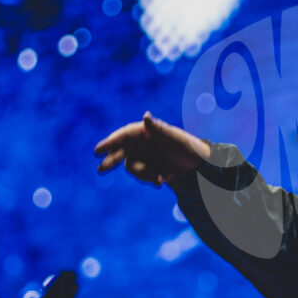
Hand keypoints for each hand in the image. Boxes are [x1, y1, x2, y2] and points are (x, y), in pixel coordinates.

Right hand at [95, 112, 210, 186]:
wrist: (199, 164)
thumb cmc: (187, 145)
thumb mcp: (173, 137)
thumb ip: (158, 128)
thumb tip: (145, 116)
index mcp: (145, 132)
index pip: (124, 135)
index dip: (110, 142)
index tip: (98, 150)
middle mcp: (141, 143)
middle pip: (120, 151)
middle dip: (111, 160)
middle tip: (102, 169)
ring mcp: (144, 156)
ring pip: (131, 167)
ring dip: (141, 174)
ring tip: (157, 179)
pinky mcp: (149, 169)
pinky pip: (142, 176)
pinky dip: (149, 179)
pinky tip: (161, 180)